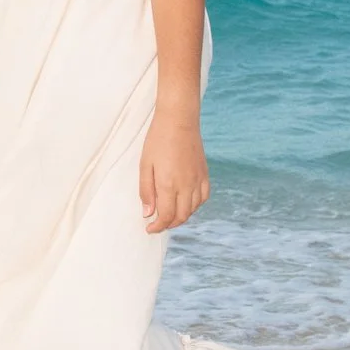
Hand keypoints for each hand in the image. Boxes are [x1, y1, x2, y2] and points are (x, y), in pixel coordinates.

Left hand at [140, 116, 209, 232]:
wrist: (179, 120)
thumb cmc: (158, 140)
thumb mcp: (145, 165)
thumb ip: (146, 191)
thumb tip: (148, 213)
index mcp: (169, 184)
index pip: (166, 216)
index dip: (158, 226)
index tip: (149, 228)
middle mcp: (186, 185)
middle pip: (181, 216)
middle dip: (169, 224)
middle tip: (157, 223)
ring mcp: (198, 180)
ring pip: (193, 209)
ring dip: (181, 216)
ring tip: (169, 214)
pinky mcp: (204, 174)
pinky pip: (203, 197)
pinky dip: (194, 205)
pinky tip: (186, 203)